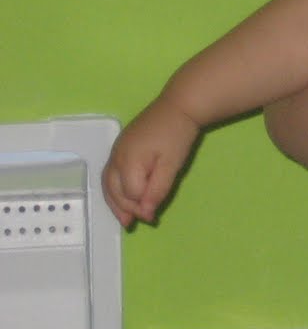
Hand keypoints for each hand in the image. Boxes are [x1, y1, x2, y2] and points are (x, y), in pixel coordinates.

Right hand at [102, 98, 200, 228]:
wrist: (179, 105)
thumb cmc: (178, 134)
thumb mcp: (172, 164)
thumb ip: (158, 188)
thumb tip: (145, 212)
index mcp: (129, 161)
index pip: (131, 193)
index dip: (141, 207)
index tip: (153, 218)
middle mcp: (116, 156)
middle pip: (113, 190)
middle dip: (123, 208)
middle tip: (133, 224)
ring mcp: (116, 150)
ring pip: (108, 183)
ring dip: (114, 202)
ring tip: (124, 219)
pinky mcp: (120, 147)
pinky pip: (111, 173)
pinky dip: (115, 189)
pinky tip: (122, 196)